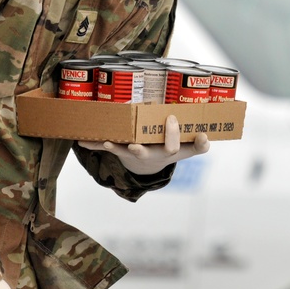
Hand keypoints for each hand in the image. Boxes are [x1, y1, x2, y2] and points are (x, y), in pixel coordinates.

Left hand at [78, 115, 210, 174]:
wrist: (145, 168)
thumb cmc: (167, 149)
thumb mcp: (185, 147)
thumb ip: (197, 142)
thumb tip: (205, 133)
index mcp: (177, 150)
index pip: (196, 147)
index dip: (200, 143)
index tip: (204, 134)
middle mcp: (161, 154)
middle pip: (170, 149)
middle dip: (171, 136)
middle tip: (172, 120)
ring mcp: (142, 154)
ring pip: (138, 152)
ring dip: (130, 147)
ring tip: (119, 142)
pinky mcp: (124, 152)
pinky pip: (111, 148)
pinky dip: (96, 144)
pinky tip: (84, 142)